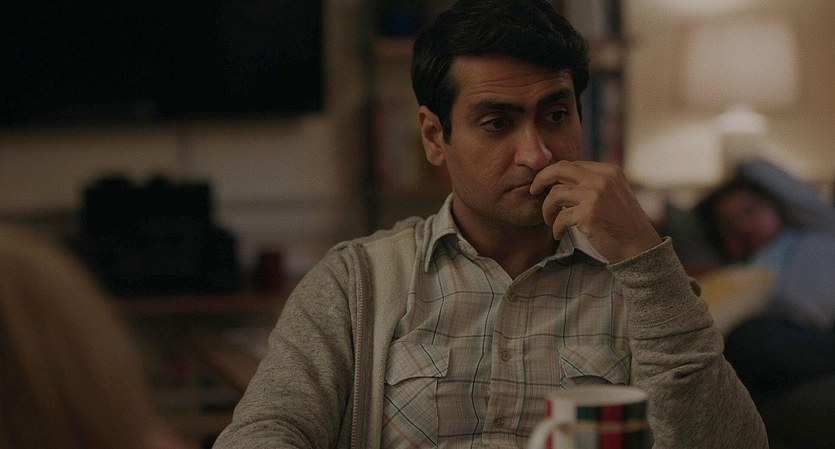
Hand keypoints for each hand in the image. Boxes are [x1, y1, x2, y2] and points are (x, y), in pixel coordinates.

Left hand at [529, 160, 661, 262]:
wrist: (639, 247)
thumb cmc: (623, 224)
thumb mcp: (614, 193)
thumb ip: (593, 183)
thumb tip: (561, 179)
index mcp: (608, 171)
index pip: (572, 164)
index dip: (553, 174)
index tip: (544, 185)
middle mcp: (601, 179)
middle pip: (559, 169)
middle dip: (541, 179)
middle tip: (533, 191)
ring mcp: (595, 195)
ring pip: (555, 194)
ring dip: (547, 209)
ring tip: (550, 221)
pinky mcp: (589, 214)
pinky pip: (560, 217)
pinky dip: (556, 228)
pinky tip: (559, 234)